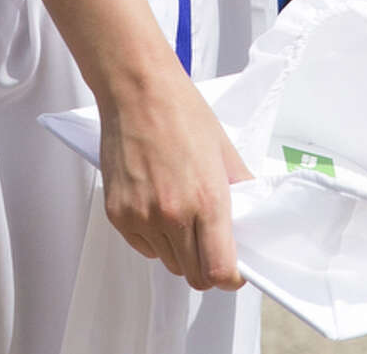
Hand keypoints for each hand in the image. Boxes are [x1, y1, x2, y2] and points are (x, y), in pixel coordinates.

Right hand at [97, 58, 252, 290]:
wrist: (136, 87)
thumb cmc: (179, 110)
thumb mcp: (223, 149)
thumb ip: (240, 189)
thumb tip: (248, 219)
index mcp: (206, 200)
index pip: (219, 273)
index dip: (230, 277)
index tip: (233, 268)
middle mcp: (172, 214)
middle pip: (193, 276)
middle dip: (205, 264)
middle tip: (207, 239)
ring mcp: (141, 216)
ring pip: (167, 261)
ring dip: (178, 249)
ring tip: (178, 211)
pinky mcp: (118, 213)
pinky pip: (142, 246)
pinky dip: (152, 237)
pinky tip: (155, 204)